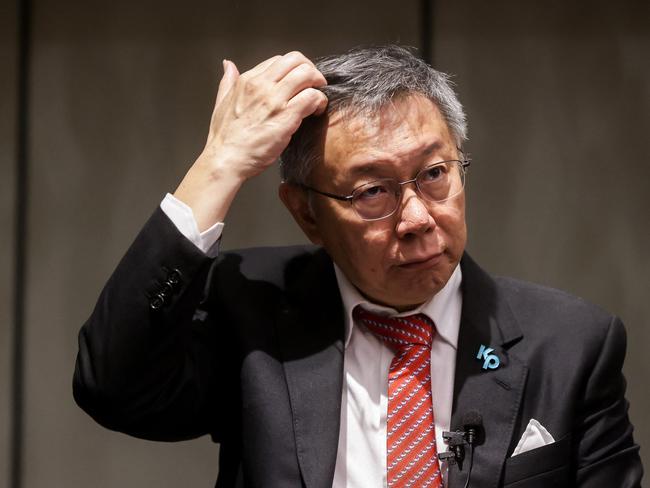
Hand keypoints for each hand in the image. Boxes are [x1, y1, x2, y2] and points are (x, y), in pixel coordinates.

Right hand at [174, 52, 327, 229]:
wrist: (226, 160)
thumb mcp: (221, 103)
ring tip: (318, 98)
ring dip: (318, 84)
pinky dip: (320, 101)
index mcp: (248, 80)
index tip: (298, 81)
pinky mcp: (286, 117)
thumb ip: (228, 81)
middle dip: (310, 69)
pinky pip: (312, 97)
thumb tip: (229, 65)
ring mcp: (275, 100)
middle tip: (315, 84)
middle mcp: (262, 86)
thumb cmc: (225, 138)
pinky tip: (317, 111)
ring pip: (307, 75)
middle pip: (296, 60)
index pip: (279, 60)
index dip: (293, 68)